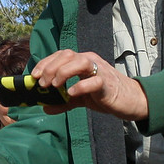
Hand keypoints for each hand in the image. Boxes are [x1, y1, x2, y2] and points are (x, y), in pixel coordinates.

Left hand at [30, 49, 148, 120]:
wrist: (130, 101)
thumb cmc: (104, 95)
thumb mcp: (79, 98)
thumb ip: (63, 102)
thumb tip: (45, 108)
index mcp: (82, 61)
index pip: (61, 55)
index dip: (45, 63)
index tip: (34, 76)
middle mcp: (90, 61)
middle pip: (68, 55)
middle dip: (51, 68)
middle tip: (42, 83)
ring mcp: (100, 71)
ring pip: (80, 62)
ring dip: (63, 72)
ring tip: (54, 86)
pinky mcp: (107, 84)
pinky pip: (94, 81)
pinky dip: (80, 86)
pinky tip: (71, 93)